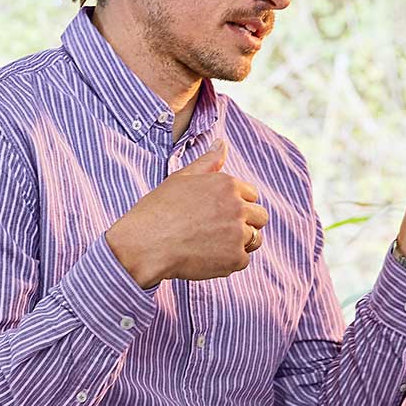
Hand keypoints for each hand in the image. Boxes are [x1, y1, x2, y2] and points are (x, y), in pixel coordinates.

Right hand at [105, 139, 268, 287]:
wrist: (145, 244)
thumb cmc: (159, 210)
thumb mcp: (182, 178)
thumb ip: (208, 162)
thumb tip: (222, 143)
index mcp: (228, 185)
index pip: (251, 195)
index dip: (235, 204)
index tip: (216, 213)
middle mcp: (238, 207)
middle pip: (260, 217)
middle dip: (245, 223)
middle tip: (217, 231)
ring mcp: (238, 234)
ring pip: (254, 239)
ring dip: (239, 243)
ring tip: (211, 244)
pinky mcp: (234, 259)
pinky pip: (242, 261)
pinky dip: (227, 262)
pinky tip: (205, 257)